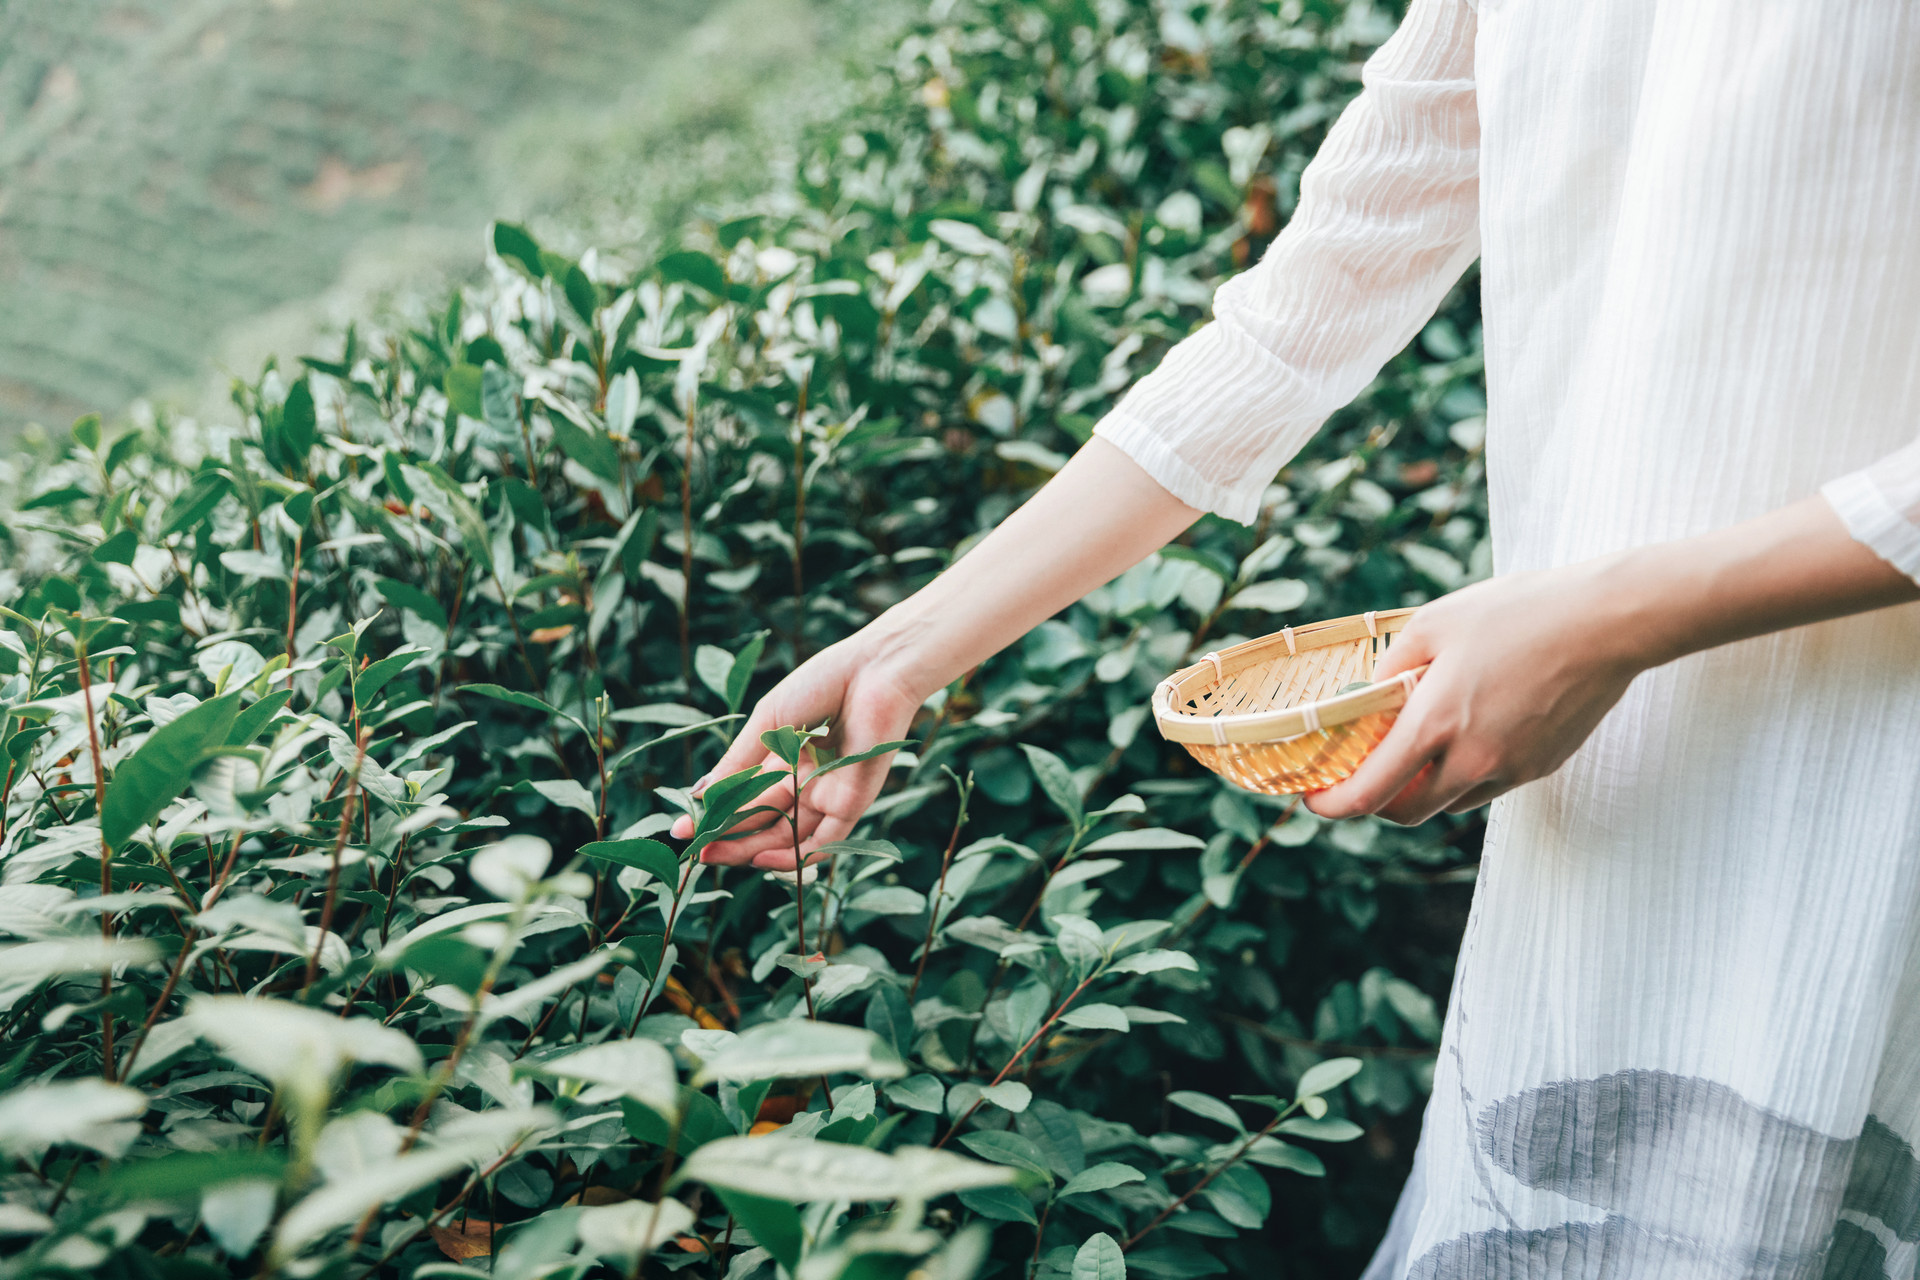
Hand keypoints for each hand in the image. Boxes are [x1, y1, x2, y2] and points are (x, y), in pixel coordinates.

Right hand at [670, 634, 928, 868]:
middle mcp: (803, 780)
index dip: (714, 813)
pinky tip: (762, 860)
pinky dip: (794, 855)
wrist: (874, 672)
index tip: (683, 828)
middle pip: (761, 820)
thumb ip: (738, 762)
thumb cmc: (820, 684)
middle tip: (697, 852)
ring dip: (751, 849)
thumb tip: (701, 795)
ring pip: (786, 835)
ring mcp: (826, 794)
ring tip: (716, 856)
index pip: (743, 794)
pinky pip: (822, 840)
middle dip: (728, 837)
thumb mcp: (767, 722)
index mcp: (782, 756)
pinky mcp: (852, 804)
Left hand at [1306, 561, 1644, 824]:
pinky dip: (1463, 773)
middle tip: (1360, 775)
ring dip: (1423, 786)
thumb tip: (1366, 697)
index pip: (1369, 793)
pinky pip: (1488, 786)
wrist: (1608, 621)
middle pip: (1407, 811)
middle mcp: (1473, 760)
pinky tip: (1466, 731)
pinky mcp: (1542, 766)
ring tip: (1417, 742)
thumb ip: (1390, 667)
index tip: (1312, 800)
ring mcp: (1512, 769)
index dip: (1332, 805)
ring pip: (1450, 801)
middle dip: (1376, 802)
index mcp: (1436, 724)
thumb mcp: (1434, 624)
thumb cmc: (1518, 612)